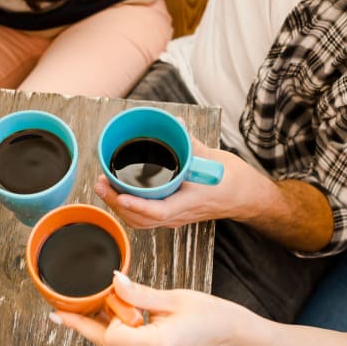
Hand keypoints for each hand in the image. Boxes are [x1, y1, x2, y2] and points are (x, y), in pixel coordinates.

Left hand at [53, 271, 239, 345]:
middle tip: (58, 312)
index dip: (104, 313)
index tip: (103, 295)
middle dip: (89, 323)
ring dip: (104, 327)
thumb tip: (112, 280)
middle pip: (107, 344)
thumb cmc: (207, 313)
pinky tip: (114, 318)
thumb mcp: (173, 297)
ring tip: (91, 307)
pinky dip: (119, 334)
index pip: (112, 334)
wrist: (228, 335)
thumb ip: (138, 293)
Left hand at [93, 140, 254, 227]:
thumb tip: (174, 123)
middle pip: (142, 219)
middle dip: (117, 204)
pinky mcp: (173, 215)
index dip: (136, 205)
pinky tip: (119, 195)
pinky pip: (146, 219)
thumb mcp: (212, 158)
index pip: (158, 211)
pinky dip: (129, 209)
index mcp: (190, 202)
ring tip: (103, 188)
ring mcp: (176, 218)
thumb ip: (190, 142)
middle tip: (100, 183)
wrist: (246, 197)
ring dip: (119, 207)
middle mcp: (180, 215)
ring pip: (141, 222)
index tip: (119, 195)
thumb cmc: (232, 180)